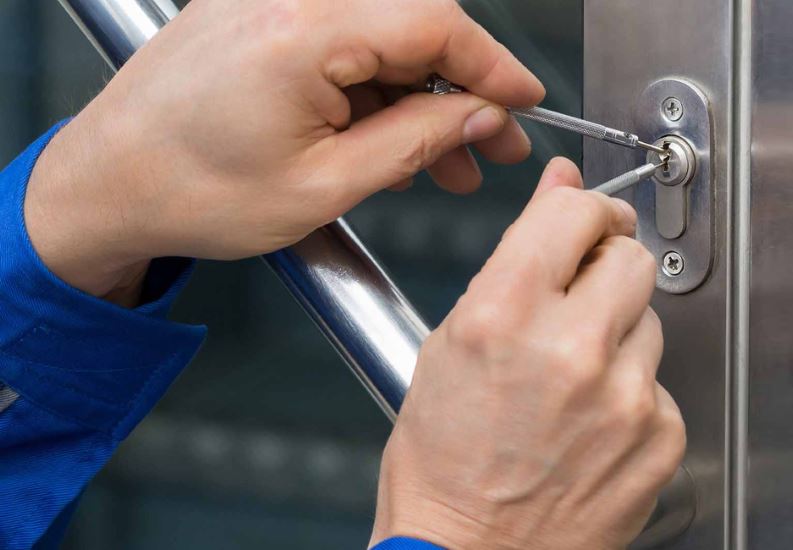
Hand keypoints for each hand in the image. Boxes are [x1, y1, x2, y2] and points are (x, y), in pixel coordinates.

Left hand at [24, 0, 543, 303]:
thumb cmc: (189, 193)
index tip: (524, 103)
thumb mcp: (325, 187)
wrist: (103, 188)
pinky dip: (373, 86)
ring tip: (442, 163)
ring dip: (418, 96)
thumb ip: (415, 143)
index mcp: (301, 33)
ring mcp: (263, 0)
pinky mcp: (252, 14)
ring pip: (378, 36)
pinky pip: (338, 40)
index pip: (433, 24)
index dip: (493, 66)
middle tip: (490, 147)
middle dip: (460, 89)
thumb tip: (480, 117)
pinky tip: (390, 139)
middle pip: (410, 24)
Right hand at [371, 159, 685, 549]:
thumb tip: (561, 191)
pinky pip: (659, 383)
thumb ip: (515, 260)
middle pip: (630, 258)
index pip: (577, 212)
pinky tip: (592, 425)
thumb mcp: (450, 347)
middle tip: (580, 301)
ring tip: (572, 383)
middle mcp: (572, 350)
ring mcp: (625, 396)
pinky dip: (632, 395)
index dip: (585, 210)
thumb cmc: (444, 470)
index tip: (588, 221)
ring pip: (649, 320)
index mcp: (504, 315)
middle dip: (606, 269)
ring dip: (618, 336)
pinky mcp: (660, 436)